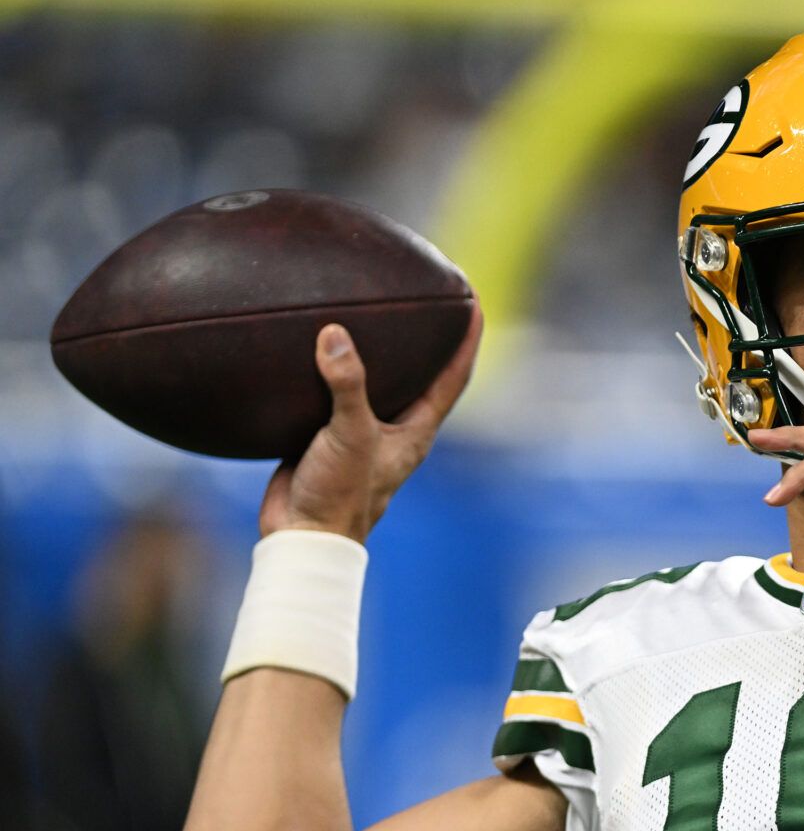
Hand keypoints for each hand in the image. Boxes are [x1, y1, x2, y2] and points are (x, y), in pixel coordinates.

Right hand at [259, 307, 482, 541]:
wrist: (302, 536)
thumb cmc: (340, 494)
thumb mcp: (350, 434)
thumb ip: (347, 385)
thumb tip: (335, 334)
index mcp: (417, 430)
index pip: (454, 376)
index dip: (467, 339)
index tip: (473, 301)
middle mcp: (396, 429)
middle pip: (420, 373)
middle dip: (424, 337)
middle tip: (423, 295)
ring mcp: (363, 432)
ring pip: (376, 382)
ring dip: (375, 351)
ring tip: (369, 310)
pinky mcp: (329, 435)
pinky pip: (334, 393)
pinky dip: (330, 369)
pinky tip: (313, 346)